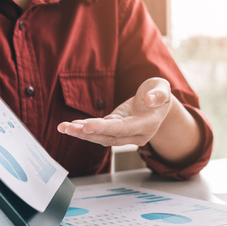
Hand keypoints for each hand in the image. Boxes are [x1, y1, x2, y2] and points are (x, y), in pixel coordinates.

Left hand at [57, 77, 172, 146]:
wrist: (159, 104)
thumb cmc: (160, 94)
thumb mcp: (163, 89)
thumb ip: (158, 94)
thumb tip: (149, 100)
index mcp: (147, 125)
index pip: (123, 128)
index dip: (104, 128)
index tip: (87, 126)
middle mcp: (136, 134)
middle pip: (109, 136)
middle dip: (87, 133)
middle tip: (67, 128)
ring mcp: (125, 133)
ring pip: (102, 136)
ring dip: (82, 133)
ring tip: (63, 127)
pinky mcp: (117, 128)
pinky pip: (100, 131)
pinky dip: (86, 128)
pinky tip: (72, 125)